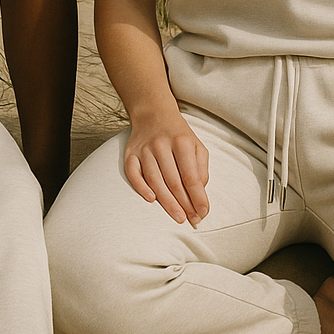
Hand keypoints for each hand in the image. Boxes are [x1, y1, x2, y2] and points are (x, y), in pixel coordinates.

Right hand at [123, 110, 208, 224]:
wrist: (153, 113)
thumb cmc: (179, 135)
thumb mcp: (196, 146)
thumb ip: (201, 168)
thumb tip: (200, 192)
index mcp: (182, 142)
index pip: (191, 176)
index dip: (198, 197)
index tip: (203, 212)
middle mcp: (162, 145)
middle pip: (173, 181)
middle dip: (184, 204)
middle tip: (192, 220)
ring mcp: (144, 149)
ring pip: (155, 180)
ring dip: (167, 202)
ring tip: (178, 217)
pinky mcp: (130, 153)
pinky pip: (133, 174)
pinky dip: (141, 187)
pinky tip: (151, 199)